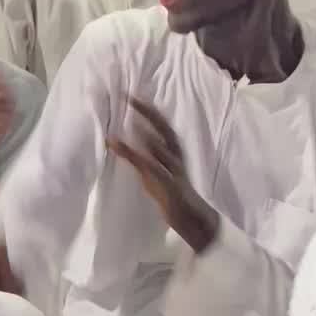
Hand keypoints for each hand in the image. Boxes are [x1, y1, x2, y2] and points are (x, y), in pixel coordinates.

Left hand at [107, 97, 217, 252]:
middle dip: (150, 113)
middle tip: (133, 97)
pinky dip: (144, 160)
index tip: (133, 94)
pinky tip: (133, 151)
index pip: (163, 128)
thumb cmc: (172, 195)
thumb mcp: (152, 174)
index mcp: (174, 154)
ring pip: (164, 149)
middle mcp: (177, 159)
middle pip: (166, 131)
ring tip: (133, 119)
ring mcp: (175, 173)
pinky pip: (157, 171)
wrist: (194, 221)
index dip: (150, 111)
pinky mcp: (171, 188)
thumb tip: (120, 142)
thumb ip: (139, 158)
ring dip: (148, 134)